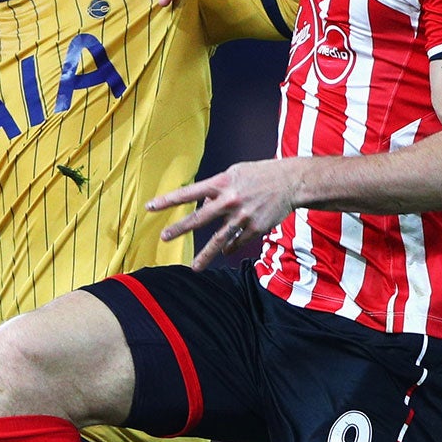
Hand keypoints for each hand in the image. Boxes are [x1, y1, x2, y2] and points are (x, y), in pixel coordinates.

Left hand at [148, 157, 303, 270]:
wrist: (291, 182)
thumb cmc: (259, 175)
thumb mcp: (235, 174)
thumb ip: (216, 190)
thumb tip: (203, 208)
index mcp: (222, 183)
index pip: (189, 193)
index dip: (168, 200)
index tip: (150, 207)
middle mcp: (230, 200)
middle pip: (200, 218)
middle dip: (180, 229)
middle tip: (163, 238)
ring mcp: (242, 216)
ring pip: (219, 239)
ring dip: (205, 255)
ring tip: (194, 267)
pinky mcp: (255, 228)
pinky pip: (237, 241)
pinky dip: (229, 247)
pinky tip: (224, 251)